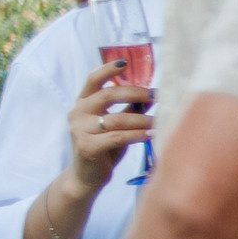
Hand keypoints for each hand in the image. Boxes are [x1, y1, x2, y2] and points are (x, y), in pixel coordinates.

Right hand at [66, 63, 154, 190]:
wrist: (87, 176)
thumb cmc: (105, 147)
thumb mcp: (116, 125)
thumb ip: (128, 109)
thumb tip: (152, 94)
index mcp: (83, 103)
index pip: (93, 80)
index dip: (108, 69)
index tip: (125, 62)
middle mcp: (77, 113)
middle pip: (108, 95)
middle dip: (136, 93)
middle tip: (157, 95)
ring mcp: (79, 130)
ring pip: (117, 119)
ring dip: (143, 119)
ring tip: (160, 121)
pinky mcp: (87, 147)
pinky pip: (118, 137)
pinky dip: (138, 135)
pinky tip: (152, 135)